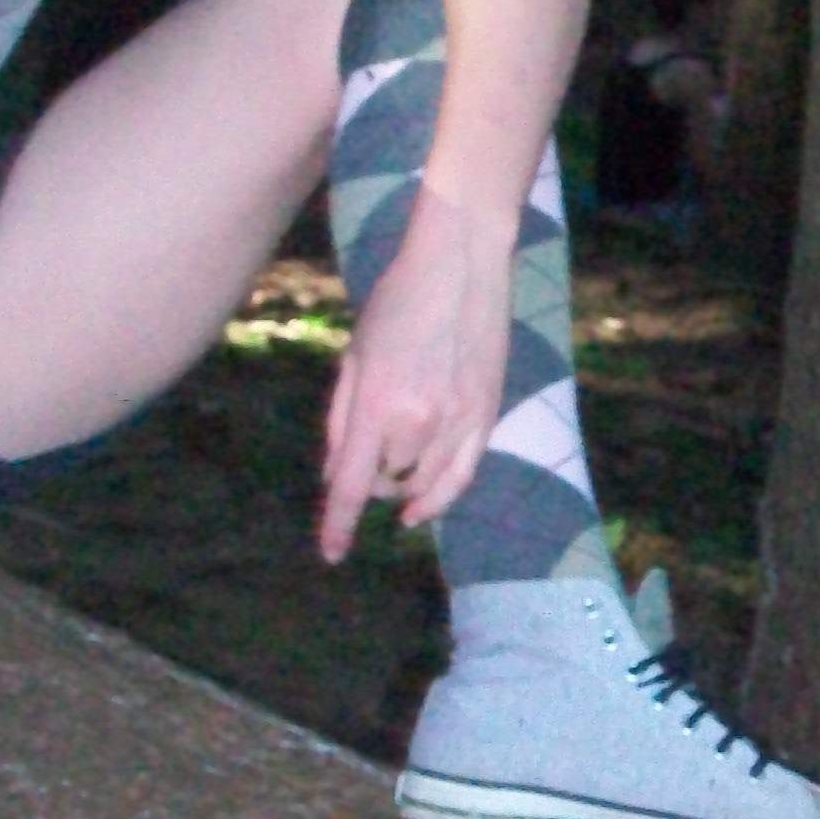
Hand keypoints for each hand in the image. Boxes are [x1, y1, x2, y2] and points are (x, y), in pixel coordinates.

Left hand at [317, 191, 514, 564]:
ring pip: (423, 484)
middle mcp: (418, 421)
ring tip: (391, 476)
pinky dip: (440, 499)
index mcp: (376, 404)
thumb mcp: (353, 357)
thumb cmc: (396, 302)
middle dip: (369, 482)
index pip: (353, 486)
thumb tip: (336, 475)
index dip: (339, 525)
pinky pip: (462, 476)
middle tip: (363, 463)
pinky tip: (421, 510)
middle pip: (386, 483)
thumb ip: (342, 421)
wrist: (461, 264)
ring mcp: (458, 421)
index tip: (332, 554)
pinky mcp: (487, 415)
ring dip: (401, 488)